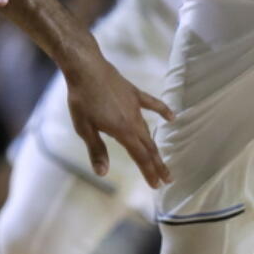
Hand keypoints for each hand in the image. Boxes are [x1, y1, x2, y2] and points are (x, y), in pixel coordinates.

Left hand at [64, 50, 172, 187]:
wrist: (85, 68)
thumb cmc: (82, 99)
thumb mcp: (84, 128)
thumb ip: (96, 150)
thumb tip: (103, 173)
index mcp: (123, 131)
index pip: (140, 156)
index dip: (148, 172)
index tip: (157, 185)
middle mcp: (133, 120)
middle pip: (148, 146)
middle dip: (157, 164)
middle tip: (167, 179)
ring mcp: (135, 105)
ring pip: (148, 130)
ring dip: (155, 145)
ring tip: (160, 158)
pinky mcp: (133, 93)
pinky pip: (152, 103)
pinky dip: (163, 110)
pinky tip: (172, 117)